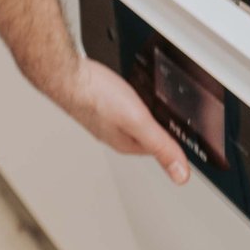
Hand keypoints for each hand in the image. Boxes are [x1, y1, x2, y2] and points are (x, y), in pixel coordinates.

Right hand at [47, 55, 191, 182]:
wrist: (65, 74)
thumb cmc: (95, 96)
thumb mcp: (138, 121)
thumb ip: (161, 146)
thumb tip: (181, 175)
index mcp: (126, 144)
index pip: (158, 149)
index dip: (173, 138)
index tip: (183, 130)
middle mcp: (113, 133)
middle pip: (144, 134)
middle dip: (157, 123)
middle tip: (170, 113)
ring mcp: (103, 118)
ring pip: (130, 119)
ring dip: (141, 111)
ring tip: (151, 101)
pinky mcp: (96, 102)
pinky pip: (118, 104)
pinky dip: (126, 99)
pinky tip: (126, 91)